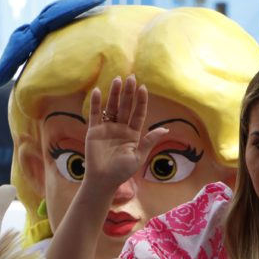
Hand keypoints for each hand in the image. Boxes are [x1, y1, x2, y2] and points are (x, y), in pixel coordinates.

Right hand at [84, 75, 166, 190]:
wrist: (103, 180)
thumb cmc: (122, 171)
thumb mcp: (139, 156)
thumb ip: (149, 141)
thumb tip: (165, 129)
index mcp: (133, 134)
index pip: (138, 114)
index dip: (140, 101)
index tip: (143, 88)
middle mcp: (120, 128)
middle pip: (125, 107)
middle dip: (128, 93)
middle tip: (131, 77)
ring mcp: (107, 128)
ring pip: (111, 107)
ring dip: (114, 94)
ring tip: (117, 80)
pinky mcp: (93, 130)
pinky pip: (95, 114)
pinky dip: (96, 103)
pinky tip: (97, 91)